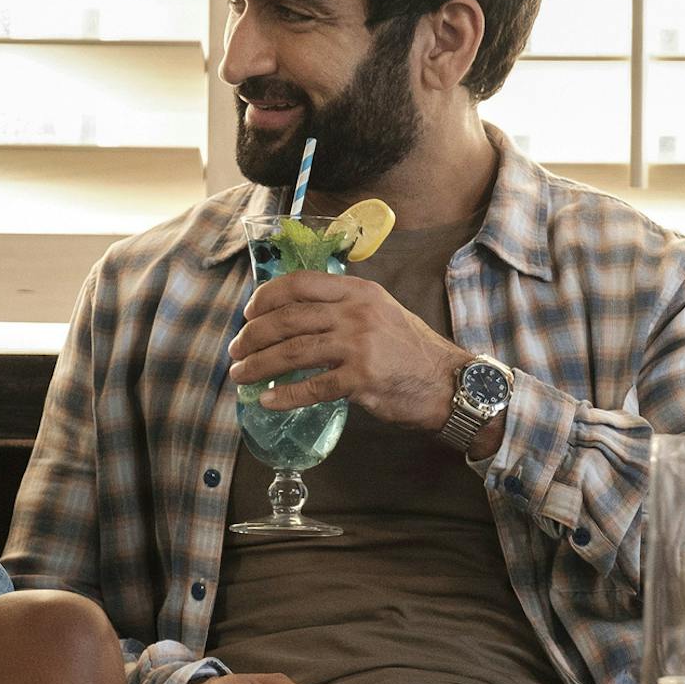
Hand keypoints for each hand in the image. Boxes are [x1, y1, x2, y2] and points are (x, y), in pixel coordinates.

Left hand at [226, 271, 470, 433]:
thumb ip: (342, 307)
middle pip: (288, 318)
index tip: (248, 314)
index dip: (265, 298)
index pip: (299, 283)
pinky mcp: (361, 379)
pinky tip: (267, 400)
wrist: (448, 382)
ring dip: (259, 365)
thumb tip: (292, 315)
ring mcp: (359, 345)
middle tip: (236, 351)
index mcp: (357, 291)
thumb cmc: (409, 349)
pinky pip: (311, 388)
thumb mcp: (379, 311)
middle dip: (253, 336)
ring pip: (292, 352)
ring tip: (241, 376)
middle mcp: (356, 312)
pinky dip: (283, 395)